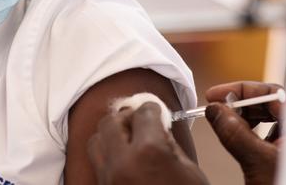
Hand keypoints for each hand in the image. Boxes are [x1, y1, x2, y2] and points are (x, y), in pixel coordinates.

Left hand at [88, 102, 208, 184]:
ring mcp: (108, 178)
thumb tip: (158, 127)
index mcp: (150, 151)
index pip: (144, 112)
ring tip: (128, 137)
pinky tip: (123, 158)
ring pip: (96, 139)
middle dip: (127, 116)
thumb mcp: (190, 171)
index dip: (152, 108)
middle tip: (141, 120)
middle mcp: (122, 162)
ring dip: (110, 133)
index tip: (155, 109)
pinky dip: (107, 154)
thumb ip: (170, 144)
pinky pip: (96, 162)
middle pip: (111, 121)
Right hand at [205, 82, 283, 184]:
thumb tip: (215, 110)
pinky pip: (271, 135)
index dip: (242, 90)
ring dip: (245, 118)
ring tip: (224, 122)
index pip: (274, 93)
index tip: (216, 94)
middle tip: (215, 106)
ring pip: (270, 120)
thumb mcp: (256, 163)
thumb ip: (235, 133)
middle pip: (271, 104)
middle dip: (241, 103)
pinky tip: (238, 139)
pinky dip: (252, 133)